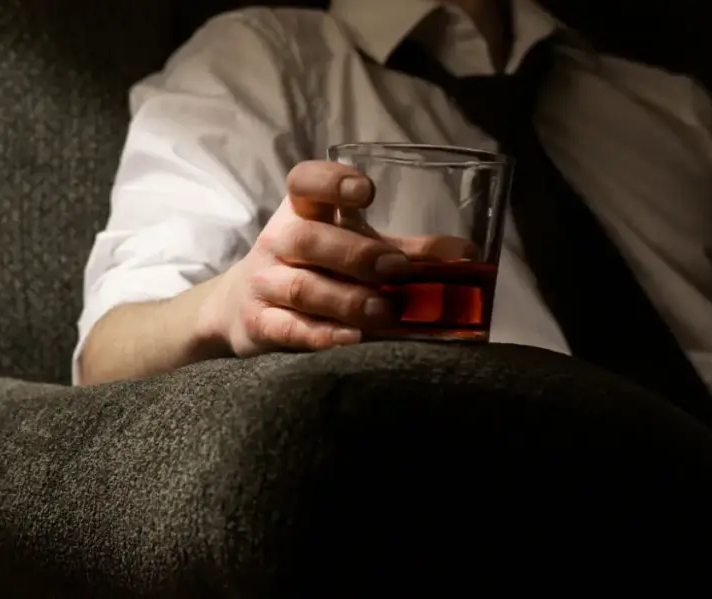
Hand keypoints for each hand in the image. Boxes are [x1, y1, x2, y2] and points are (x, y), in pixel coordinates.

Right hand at [195, 160, 474, 356]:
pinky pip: (287, 328)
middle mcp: (279, 242)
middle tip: (396, 269)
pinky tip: (350, 339)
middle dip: (354, 254)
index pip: (304, 182)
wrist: (242, 308)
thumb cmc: (314, 269)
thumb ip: (408, 251)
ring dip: (346, 300)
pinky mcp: (260, 324)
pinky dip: (319, 335)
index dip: (331, 183)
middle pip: (306, 238)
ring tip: (385, 313)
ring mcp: (265, 284)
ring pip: (300, 287)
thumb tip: (469, 256)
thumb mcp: (355, 249)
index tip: (366, 194)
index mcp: (302, 211)